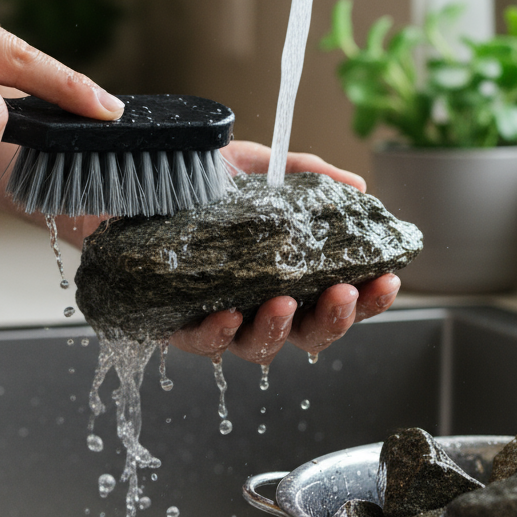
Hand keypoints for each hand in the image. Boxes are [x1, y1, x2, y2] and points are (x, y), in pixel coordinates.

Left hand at [168, 140, 401, 363]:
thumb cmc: (195, 183)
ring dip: (279, 330)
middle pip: (308, 334)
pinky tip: (229, 314)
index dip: (368, 298)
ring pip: (260, 347)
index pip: (337, 297)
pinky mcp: (174, 325)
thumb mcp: (255, 168)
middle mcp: (259, 303)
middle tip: (344, 294)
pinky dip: (218, 333)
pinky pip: (201, 343)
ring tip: (284, 302)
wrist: (128, 182)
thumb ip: (306, 175)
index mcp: (287, 273)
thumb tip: (358, 184)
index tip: (388, 279)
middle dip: (334, 320)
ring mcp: (221, 318)